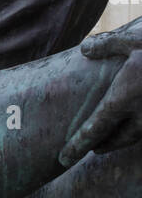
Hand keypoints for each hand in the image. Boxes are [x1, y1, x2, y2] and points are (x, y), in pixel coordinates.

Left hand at [60, 19, 141, 166]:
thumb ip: (108, 45)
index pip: (94, 129)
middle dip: (101, 145)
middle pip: (115, 139)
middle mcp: (140, 115)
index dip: (77, 145)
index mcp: (123, 97)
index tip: (63, 158)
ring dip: (120, 140)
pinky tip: (137, 122)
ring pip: (135, 137)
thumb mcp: (134, 39)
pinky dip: (139, 129)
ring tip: (110, 139)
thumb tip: (84, 49)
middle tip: (89, 148)